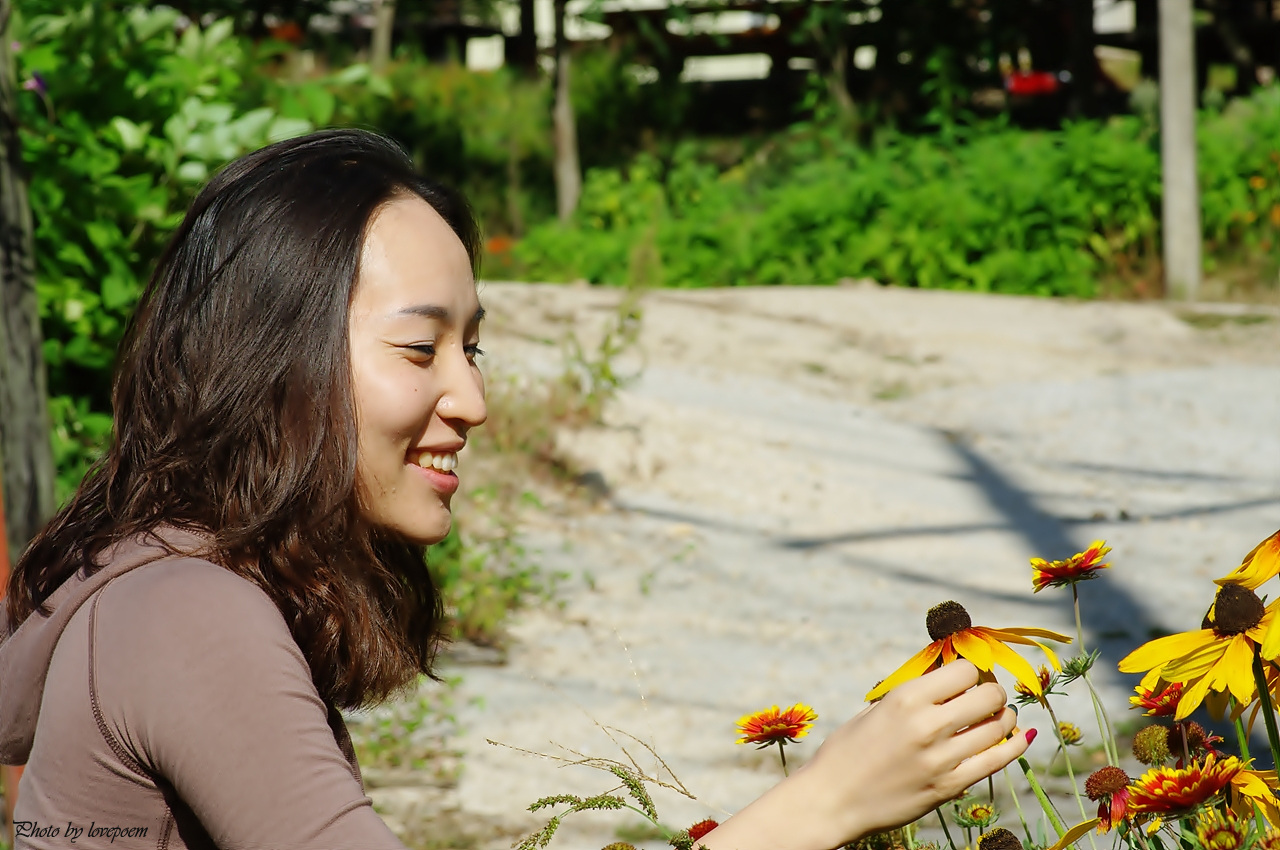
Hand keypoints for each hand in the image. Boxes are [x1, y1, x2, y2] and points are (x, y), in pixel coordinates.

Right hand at [701, 661, 1029, 849]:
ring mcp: (942, 758)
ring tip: (998, 716)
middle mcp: (928, 724)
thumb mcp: (875, 710)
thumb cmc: (847, 751)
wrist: (833, 800)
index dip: (970, 670)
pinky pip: (997, 760)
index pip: (964, 670)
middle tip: (985, 695)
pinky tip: (1019, 737)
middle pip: (987, 694)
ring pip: (998, 726)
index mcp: (905, 698)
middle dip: (991, 690)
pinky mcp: (950, 786)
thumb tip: (948, 675)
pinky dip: (1013, 746)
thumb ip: (913, 694)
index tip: (968, 676)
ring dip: (1003, 717)